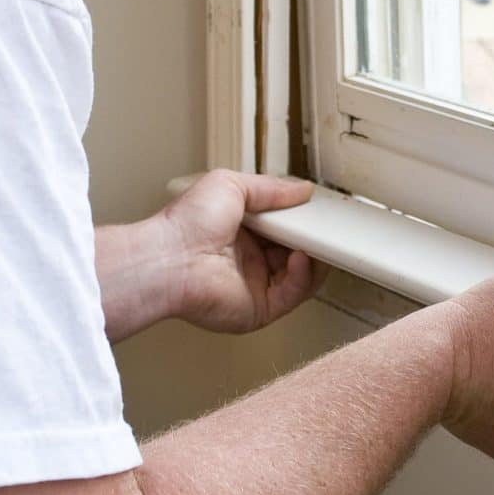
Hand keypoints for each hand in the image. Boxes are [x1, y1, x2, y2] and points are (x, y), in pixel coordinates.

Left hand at [153, 171, 323, 335]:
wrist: (169, 258)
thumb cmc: (187, 223)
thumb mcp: (231, 185)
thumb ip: (270, 188)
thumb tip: (301, 189)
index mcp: (241, 233)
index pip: (282, 228)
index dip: (300, 220)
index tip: (316, 209)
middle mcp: (249, 261)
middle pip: (295, 252)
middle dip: (311, 239)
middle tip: (324, 225)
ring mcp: (255, 286)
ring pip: (300, 276)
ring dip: (313, 257)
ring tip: (317, 240)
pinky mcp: (259, 309)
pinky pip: (292, 295)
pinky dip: (303, 276)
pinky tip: (301, 257)